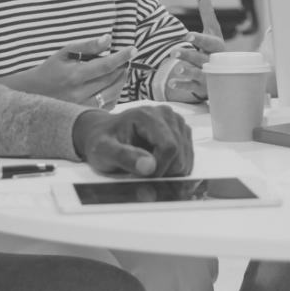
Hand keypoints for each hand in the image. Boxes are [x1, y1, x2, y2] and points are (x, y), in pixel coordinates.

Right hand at [0, 35, 130, 106]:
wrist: (32, 94)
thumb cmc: (50, 70)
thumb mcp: (64, 53)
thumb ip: (87, 46)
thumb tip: (108, 39)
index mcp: (74, 75)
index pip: (106, 65)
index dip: (122, 57)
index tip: (133, 49)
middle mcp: (80, 93)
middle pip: (112, 79)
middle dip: (122, 67)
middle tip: (126, 59)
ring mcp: (83, 106)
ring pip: (113, 93)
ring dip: (121, 80)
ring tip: (120, 70)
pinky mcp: (85, 115)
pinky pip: (108, 104)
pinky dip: (115, 93)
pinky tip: (112, 84)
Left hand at [72, 105, 193, 176]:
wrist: (103, 133)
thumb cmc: (102, 141)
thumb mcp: (103, 151)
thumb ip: (124, 157)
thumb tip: (149, 167)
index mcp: (148, 115)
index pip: (169, 147)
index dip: (159, 169)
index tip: (141, 177)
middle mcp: (167, 114)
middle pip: (180, 155)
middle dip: (163, 172)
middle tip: (141, 173)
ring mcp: (177, 122)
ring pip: (186, 159)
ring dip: (168, 171)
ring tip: (146, 166)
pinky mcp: (182, 132)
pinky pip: (187, 158)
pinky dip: (173, 168)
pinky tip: (156, 163)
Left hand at [163, 32, 225, 101]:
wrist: (223, 75)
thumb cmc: (214, 49)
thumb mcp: (213, 32)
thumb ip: (207, 14)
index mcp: (217, 48)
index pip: (209, 42)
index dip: (199, 39)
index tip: (188, 35)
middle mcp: (214, 62)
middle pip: (200, 58)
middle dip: (188, 55)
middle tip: (173, 52)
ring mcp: (209, 76)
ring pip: (197, 74)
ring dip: (187, 71)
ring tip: (177, 68)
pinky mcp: (202, 88)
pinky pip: (191, 87)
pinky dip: (182, 85)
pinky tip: (172, 83)